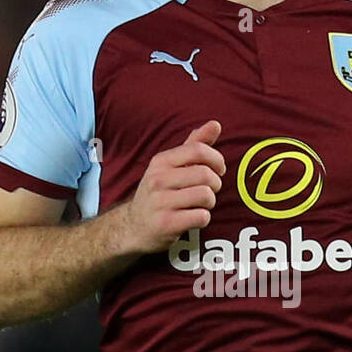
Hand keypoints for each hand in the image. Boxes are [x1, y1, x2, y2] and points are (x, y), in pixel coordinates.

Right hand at [122, 120, 224, 253]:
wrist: (133, 226)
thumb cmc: (159, 193)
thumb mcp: (170, 166)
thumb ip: (194, 145)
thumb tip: (215, 124)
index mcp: (161, 162)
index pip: (198, 150)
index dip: (216, 159)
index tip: (219, 169)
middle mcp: (158, 179)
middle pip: (206, 174)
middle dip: (215, 184)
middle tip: (209, 191)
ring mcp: (160, 202)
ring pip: (206, 195)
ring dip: (210, 202)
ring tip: (200, 204)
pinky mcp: (166, 224)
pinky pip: (201, 217)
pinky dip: (204, 218)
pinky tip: (193, 218)